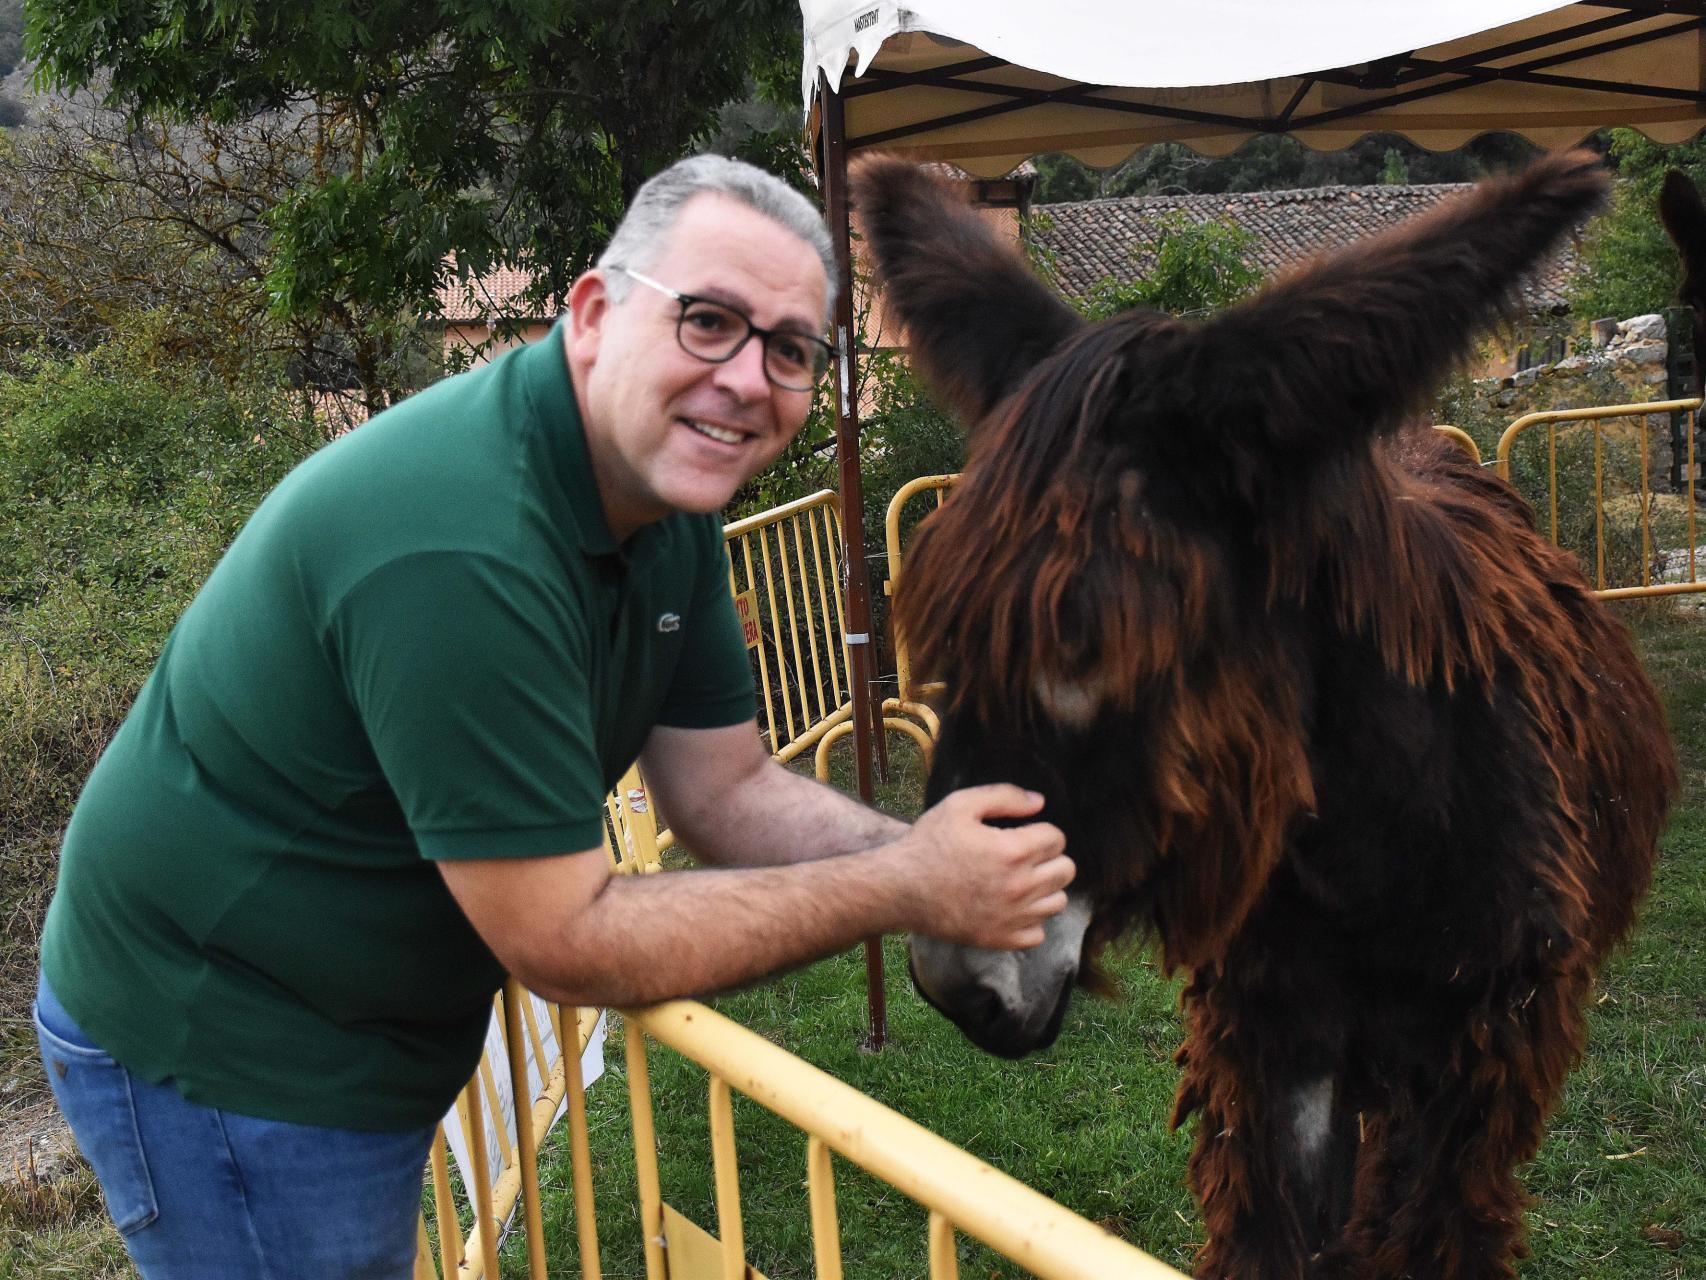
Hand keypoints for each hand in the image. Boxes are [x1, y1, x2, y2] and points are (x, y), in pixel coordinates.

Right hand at [895, 784, 1073, 948]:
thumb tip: (1040, 802)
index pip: (1057, 839)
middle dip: (1049, 858)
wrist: (900, 888)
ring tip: (1019, 880)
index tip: (1021, 834)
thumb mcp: (961, 805)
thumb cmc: (929, 844)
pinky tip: (1011, 906)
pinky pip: (1038, 932)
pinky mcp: (1001, 939)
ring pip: (1057, 902)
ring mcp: (1012, 917)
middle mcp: (1019, 887)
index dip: (1040, 831)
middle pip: (1065, 870)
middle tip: (1023, 856)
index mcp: (1013, 851)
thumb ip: (1005, 797)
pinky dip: (1030, 920)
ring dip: (1044, 888)